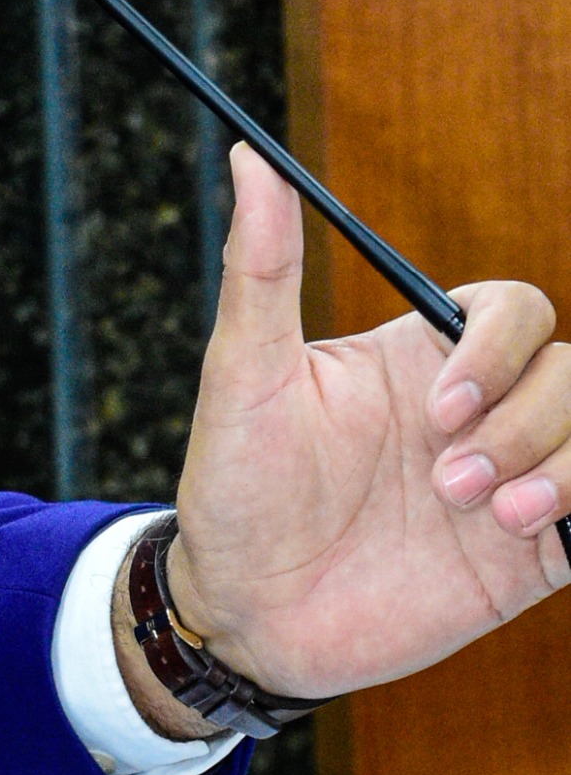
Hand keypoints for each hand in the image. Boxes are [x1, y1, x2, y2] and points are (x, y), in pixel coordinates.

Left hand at [137, 146, 569, 716]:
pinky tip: (528, 533)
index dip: (497, 350)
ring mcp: (510, 483)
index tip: (440, 408)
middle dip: (522, 423)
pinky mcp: (531, 558)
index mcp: (423, 361)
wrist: (244, 618)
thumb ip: (261, 269)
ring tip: (488, 517)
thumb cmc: (236, 492)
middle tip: (444, 484)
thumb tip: (249, 156)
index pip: (514, 313)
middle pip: (569, 375)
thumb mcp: (243, 378)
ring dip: (560, 469)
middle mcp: (479, 414)